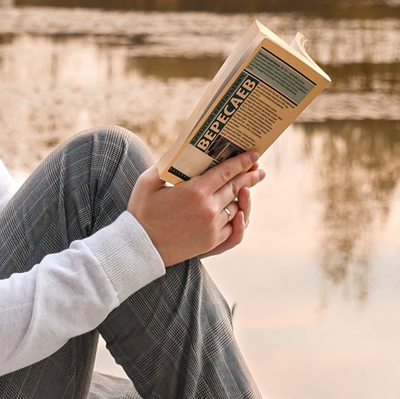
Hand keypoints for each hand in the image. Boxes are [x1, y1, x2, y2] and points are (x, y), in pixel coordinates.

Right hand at [127, 151, 264, 265]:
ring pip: (237, 207)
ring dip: (244, 197)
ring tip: (247, 190)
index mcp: (196, 190)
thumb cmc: (142, 211)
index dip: (243, 162)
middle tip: (259, 170)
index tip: (254, 155)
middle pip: (237, 188)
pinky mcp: (212, 241)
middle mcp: (209, 208)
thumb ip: (165, 165)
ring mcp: (213, 226)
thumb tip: (180, 152)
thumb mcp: (148, 182)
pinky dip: (237, 218)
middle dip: (250, 177)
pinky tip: (239, 212)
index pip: (227, 172)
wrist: (140, 247)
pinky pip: (233, 228)